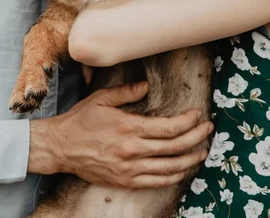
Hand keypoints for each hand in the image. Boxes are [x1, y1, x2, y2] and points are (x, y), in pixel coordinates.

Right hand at [28, 81, 211, 188]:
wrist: (61, 147)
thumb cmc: (81, 120)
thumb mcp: (102, 98)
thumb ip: (126, 92)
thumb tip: (146, 86)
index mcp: (129, 128)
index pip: (169, 128)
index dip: (188, 122)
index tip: (198, 115)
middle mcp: (133, 150)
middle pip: (175, 148)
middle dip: (196, 138)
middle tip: (209, 130)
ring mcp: (130, 169)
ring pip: (170, 168)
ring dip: (190, 160)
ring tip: (202, 151)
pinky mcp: (125, 181)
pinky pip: (156, 182)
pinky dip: (173, 176)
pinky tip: (182, 170)